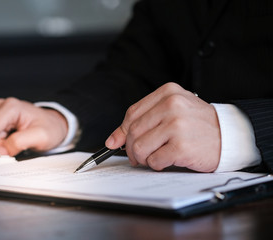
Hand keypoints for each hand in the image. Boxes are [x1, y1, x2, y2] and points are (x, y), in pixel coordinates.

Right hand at [0, 97, 67, 155]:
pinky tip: (15, 137)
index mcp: (12, 107)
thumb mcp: (41, 137)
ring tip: (20, 138)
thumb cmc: (49, 128)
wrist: (53, 125)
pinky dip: (4, 141)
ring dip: (4, 143)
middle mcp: (3, 107)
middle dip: (2, 145)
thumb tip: (1, 150)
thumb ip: (20, 142)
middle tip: (20, 144)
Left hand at [105, 82, 220, 171]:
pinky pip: (154, 160)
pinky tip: (167, 160)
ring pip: (139, 147)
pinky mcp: (181, 145)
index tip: (117, 142)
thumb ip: (143, 121)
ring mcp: (177, 125)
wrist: (229, 135)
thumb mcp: (172, 112)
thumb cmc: (197, 124)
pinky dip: (156, 164)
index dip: (122, 131)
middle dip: (131, 148)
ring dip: (142, 158)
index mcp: (168, 93)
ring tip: (153, 158)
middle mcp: (171, 105)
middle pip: (133, 131)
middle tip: (137, 156)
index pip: (132, 113)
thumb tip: (112, 140)